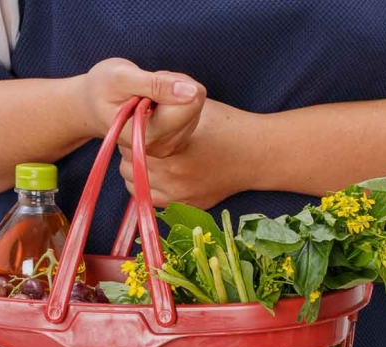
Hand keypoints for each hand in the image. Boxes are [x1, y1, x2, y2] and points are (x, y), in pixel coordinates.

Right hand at [76, 58, 206, 156]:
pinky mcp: (178, 139)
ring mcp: (171, 145)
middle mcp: (163, 146)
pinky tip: (153, 102)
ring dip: (173, 91)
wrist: (91, 106)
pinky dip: (175, 97)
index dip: (171, 83)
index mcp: (149, 137)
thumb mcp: (122, 79)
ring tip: (145, 95)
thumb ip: (155, 86)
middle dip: (173, 86)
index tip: (147, 85)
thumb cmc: (101, 89)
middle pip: (194, 102)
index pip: (190, 103)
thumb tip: (192, 92)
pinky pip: (192, 106)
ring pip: (195, 102)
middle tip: (144, 89)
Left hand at [119, 99, 263, 208]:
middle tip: (145, 139)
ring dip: (136, 168)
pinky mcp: (182, 206)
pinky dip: (145, 185)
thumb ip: (165, 105)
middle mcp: (171, 175)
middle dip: (132, 149)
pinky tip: (156, 172)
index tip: (139, 124)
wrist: (257, 155)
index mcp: (170, 149)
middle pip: (128, 162)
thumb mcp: (194, 108)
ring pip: (133, 181)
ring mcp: (176, 194)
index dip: (132, 130)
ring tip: (152, 155)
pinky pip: (146, 198)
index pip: (129, 141)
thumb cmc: (227, 126)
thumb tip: (138, 101)